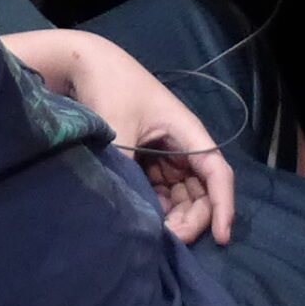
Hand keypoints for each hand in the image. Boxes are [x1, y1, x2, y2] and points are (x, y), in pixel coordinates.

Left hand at [38, 31, 236, 242]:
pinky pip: (161, 192)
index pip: (217, 174)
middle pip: (202, 192)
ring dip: (173, 217)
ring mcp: (164, 154)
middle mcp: (182, 145)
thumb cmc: (109, 89)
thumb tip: (137, 219)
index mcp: (186, 131)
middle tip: (165, 240)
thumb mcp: (119, 133)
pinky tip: (140, 217)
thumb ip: (129, 176)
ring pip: (182, 197)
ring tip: (149, 232)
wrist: (81, 66)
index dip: (223, 207)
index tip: (220, 238)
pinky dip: (156, 209)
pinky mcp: (147, 160)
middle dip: (191, 219)